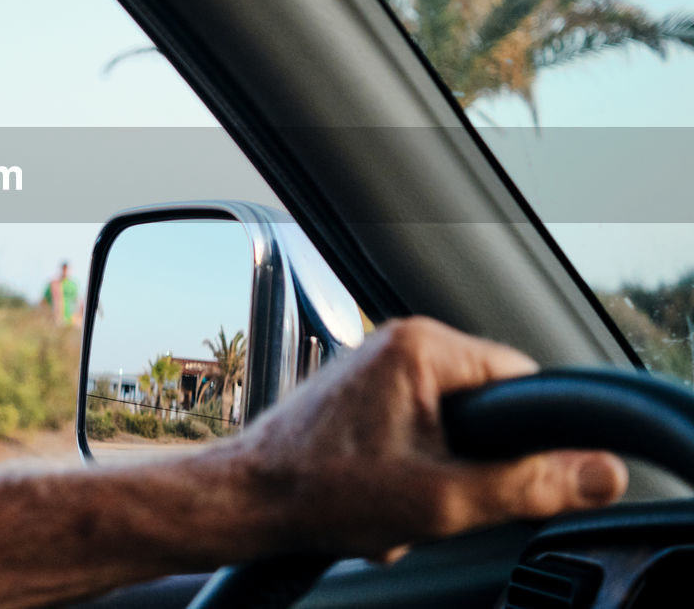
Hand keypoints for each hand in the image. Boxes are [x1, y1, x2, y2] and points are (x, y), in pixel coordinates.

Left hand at [228, 317, 627, 559]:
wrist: (246, 500)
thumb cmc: (320, 490)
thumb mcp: (444, 501)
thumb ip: (530, 485)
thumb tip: (598, 472)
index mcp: (422, 347)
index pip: (522, 380)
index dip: (527, 439)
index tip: (508, 477)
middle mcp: (397, 342)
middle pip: (485, 407)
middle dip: (472, 463)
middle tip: (435, 495)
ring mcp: (374, 366)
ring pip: (448, 427)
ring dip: (436, 476)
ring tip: (395, 499)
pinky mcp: (358, 394)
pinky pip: (414, 432)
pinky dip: (408, 473)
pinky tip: (378, 498)